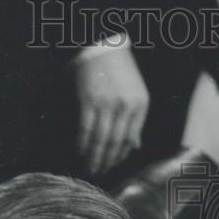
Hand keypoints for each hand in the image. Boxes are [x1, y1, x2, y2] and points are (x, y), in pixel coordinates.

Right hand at [76, 47, 149, 174]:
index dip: (121, 155)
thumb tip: (135, 146)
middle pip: (115, 142)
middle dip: (107, 161)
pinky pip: (85, 128)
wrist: (103, 46)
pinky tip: (80, 151)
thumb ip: (137, 121)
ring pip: (100, 139)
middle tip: (100, 172)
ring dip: (94, 156)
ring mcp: (106, 104)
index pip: (130, 138)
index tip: (113, 165)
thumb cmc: (121, 71)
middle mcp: (124, 107)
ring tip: (91, 167)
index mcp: (139, 105)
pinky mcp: (88, 100)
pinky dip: (82, 143)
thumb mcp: (138, 94)